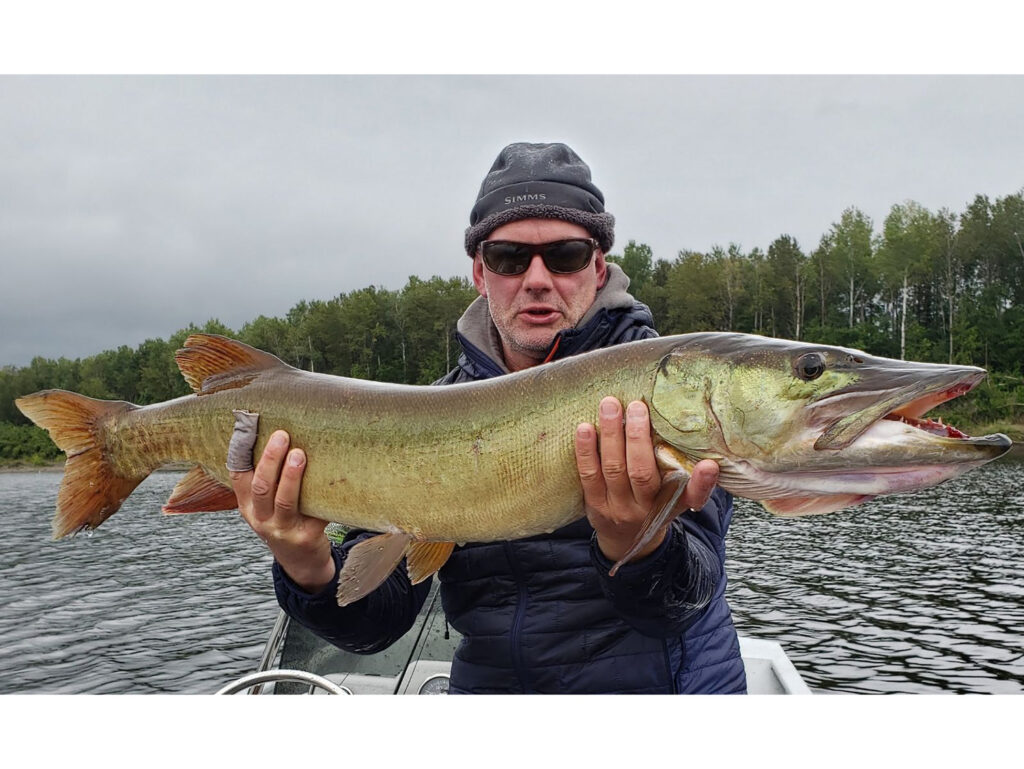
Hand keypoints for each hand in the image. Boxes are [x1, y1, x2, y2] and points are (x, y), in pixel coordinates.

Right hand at [229, 429, 335, 592]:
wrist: (301, 563)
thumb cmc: (285, 522)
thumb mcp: (266, 505)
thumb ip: (268, 479)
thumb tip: (282, 432)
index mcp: (248, 506)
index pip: (237, 476)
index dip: (239, 451)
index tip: (248, 425)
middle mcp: (261, 519)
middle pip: (261, 486)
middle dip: (270, 459)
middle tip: (282, 435)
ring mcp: (283, 530)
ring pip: (284, 501)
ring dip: (291, 476)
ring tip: (299, 455)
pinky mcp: (307, 537)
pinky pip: (315, 513)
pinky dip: (323, 496)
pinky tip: (332, 479)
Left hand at [574, 397, 719, 563]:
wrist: (626, 540)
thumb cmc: (655, 507)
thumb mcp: (677, 498)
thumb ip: (690, 479)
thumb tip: (708, 456)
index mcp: (671, 505)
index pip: (691, 496)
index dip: (702, 484)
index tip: (710, 465)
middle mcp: (645, 509)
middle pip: (641, 473)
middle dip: (637, 437)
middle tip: (636, 406)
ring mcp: (617, 508)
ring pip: (613, 469)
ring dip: (610, 435)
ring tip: (609, 406)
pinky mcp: (593, 505)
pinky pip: (588, 475)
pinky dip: (586, 450)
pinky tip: (585, 428)